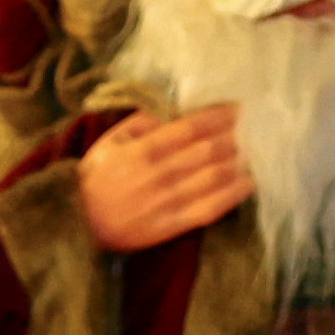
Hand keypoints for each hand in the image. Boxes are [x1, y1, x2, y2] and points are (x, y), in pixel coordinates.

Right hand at [78, 107, 248, 253]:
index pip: (190, 127)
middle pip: (207, 150)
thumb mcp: (110, 141)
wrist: (76, 225)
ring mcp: (165, 203)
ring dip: (240, 160)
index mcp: (141, 150)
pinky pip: (209, 209)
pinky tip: (249, 181)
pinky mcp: (170, 227)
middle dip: (236, 135)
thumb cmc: (95, 178)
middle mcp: (157, 176)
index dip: (219, 115)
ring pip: (213, 177)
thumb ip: (142, 122)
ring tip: (258, 147)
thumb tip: (176, 108)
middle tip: (256, 124)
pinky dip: (232, 194)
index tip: (239, 106)